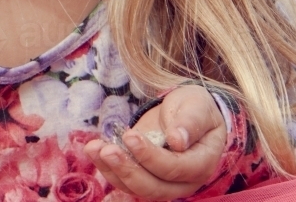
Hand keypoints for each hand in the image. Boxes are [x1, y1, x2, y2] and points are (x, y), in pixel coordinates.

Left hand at [84, 84, 227, 199]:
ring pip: (137, 189)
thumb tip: (177, 140)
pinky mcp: (145, 178)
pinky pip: (125, 182)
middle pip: (155, 188)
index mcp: (201, 163)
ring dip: (113, 171)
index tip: (130, 136)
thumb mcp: (197, 106)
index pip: (176, 169)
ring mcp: (164, 184)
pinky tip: (94, 149)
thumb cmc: (195, 108)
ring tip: (94, 148)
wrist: (187, 114)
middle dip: (128, 170)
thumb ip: (190, 122)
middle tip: (107, 150)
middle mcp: (184, 181)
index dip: (151, 156)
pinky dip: (107, 169)